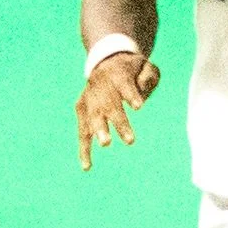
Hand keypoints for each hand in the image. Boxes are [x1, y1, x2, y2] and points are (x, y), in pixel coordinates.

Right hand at [75, 52, 159, 170]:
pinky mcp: (80, 109)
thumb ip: (147, 78)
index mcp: (118, 73)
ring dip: (99, 132)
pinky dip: (83, 148)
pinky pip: (82, 130)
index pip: (125, 84)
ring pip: (93, 117)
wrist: (105, 61)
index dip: (131, 95)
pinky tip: (87, 166)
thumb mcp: (146, 66)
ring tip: (107, 144)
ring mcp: (88, 98)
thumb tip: (139, 102)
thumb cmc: (132, 69)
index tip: (139, 106)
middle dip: (119, 122)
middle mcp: (100, 86)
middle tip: (130, 139)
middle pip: (109, 104)